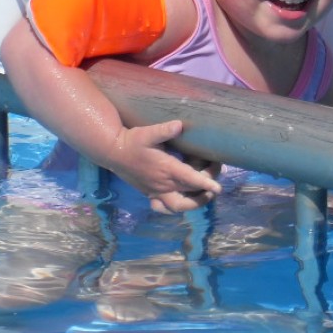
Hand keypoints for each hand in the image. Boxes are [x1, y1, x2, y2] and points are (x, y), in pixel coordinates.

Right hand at [106, 120, 221, 212]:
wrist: (113, 152)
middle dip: (205, 190)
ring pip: (177, 206)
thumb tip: (179, 125)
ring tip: (206, 196)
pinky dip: (174, 208)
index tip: (218, 188)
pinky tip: (183, 202)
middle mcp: (163, 184)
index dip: (206, 184)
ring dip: (194, 204)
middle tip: (215, 180)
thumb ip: (164, 130)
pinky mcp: (150, 193)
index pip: (190, 179)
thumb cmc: (133, 141)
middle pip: (189, 194)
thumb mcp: (147, 133)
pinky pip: (163, 207)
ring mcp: (156, 191)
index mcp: (166, 169)